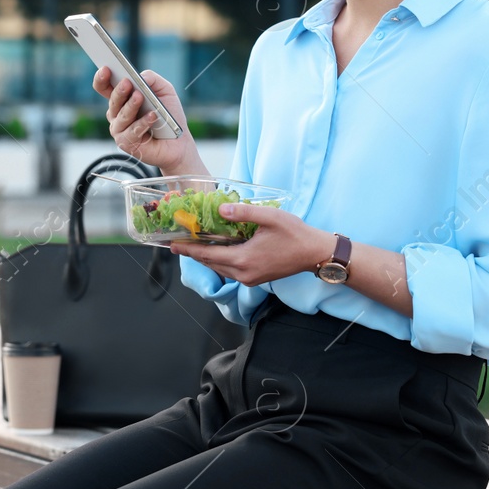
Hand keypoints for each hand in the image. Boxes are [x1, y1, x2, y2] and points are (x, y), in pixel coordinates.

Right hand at [91, 66, 197, 172]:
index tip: (106, 68)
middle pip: (113, 101)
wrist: (179, 142)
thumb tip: (140, 76)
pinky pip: (132, 132)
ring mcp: (120, 130)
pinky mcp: (127, 144)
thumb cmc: (169, 115)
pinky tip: (152, 116)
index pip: (104, 87)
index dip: (102, 78)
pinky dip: (143, 123)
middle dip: (119, 91)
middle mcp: (117, 114)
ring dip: (131, 106)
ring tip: (140, 97)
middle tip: (126, 82)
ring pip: (121, 116)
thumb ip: (153, 79)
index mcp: (122, 99)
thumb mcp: (165, 91)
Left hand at [169, 203, 329, 286]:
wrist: (315, 254)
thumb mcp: (270, 217)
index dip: (188, 249)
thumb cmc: (295, 234)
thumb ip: (244, 213)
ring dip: (206, 258)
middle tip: (178, 243)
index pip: (207, 255)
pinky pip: (230, 271)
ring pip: (220, 269)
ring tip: (193, 246)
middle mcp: (243, 274)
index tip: (172, 245)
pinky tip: (217, 251)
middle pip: (211, 263)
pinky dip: (220, 261)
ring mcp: (250, 279)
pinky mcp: (256, 279)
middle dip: (194, 253)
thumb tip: (220, 208)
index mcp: (243, 260)